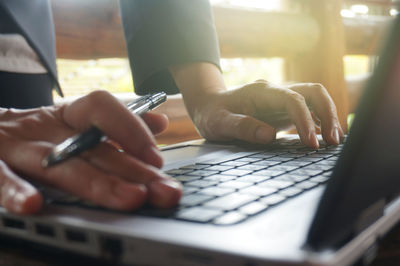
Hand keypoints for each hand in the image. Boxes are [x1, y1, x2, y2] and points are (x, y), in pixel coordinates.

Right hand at [0, 91, 181, 214]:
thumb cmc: (33, 134)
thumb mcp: (73, 124)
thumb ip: (117, 123)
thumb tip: (160, 121)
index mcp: (67, 116)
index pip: (102, 108)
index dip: (131, 129)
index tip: (157, 158)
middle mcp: (45, 128)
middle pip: (94, 147)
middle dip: (134, 170)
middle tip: (165, 191)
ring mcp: (15, 147)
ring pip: (59, 165)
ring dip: (97, 183)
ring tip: (130, 198)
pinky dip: (15, 191)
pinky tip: (34, 205)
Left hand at [170, 62, 343, 147]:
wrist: (209, 105)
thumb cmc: (212, 114)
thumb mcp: (218, 123)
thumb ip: (241, 127)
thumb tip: (269, 135)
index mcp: (261, 91)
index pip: (293, 99)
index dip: (305, 120)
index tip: (310, 142)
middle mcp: (276, 91)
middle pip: (313, 92)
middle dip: (328, 114)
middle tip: (334, 141)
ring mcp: (282, 99)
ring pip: (315, 99)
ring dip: (328, 117)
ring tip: (335, 142)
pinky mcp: (284, 110)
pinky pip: (310, 110)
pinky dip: (321, 122)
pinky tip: (327, 138)